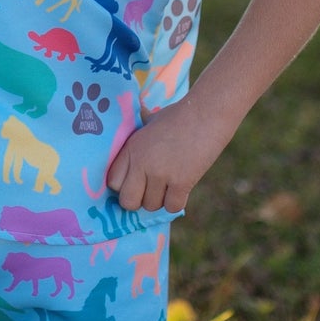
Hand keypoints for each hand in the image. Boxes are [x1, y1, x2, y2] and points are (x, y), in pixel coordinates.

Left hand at [105, 94, 240, 214]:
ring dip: (160, 200)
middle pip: (128, 202)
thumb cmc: (180, 115)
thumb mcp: (151, 120)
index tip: (135, 183)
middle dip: (138, 201)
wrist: (206, 114)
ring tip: (169, 185)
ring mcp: (160, 173)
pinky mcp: (181, 182)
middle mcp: (141, 163)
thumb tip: (138, 116)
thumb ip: (140, 130)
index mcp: (131, 148)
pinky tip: (180, 189)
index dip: (124, 186)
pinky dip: (176, 202)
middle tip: (150, 191)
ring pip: (151, 206)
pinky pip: (171, 207)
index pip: (113, 183)